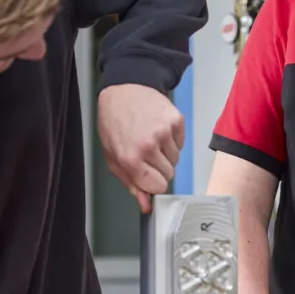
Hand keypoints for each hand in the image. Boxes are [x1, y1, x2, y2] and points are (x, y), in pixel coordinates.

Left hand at [97, 84, 184, 212]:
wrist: (125, 89)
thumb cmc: (114, 121)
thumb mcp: (113, 156)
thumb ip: (130, 182)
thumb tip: (146, 204)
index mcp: (130, 158)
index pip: (158, 187)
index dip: (153, 183)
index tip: (148, 176)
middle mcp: (149, 146)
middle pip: (169, 175)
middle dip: (158, 168)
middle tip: (146, 153)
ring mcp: (165, 132)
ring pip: (176, 160)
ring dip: (165, 154)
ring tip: (151, 138)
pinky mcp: (176, 121)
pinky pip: (181, 144)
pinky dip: (172, 140)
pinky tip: (158, 129)